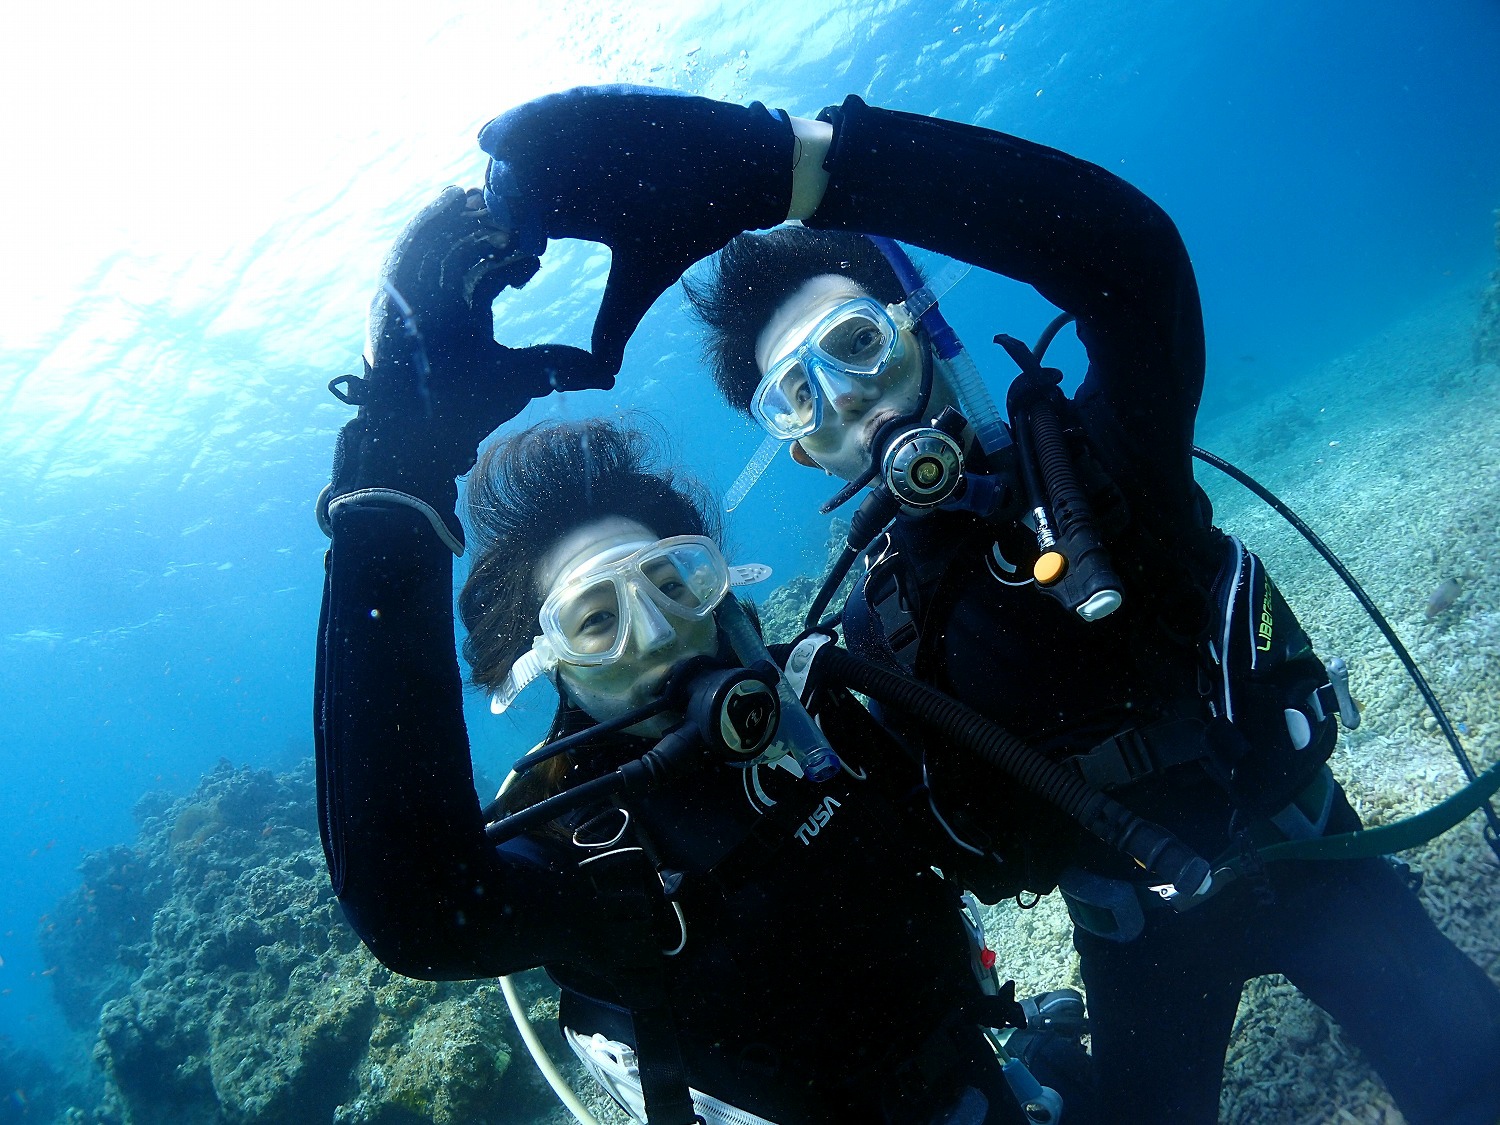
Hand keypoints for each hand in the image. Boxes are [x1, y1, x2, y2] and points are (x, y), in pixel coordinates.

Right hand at [328, 189, 611, 533]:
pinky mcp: (392, 292)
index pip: (492, 271)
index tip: (541, 248)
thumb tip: (611, 373)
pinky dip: (427, 221)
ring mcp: (414, 295)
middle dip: (484, 221)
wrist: (420, 436)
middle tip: (512, 195)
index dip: (515, 256)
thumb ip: (561, 367)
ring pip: (435, 239)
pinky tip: (450, 199)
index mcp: (468, 312)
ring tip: (480, 188)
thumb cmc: (466, 409)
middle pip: (461, 245)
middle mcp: (440, 298)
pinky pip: (409, 245)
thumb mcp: (524, 377)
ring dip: (456, 212)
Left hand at [478, 85, 795, 371]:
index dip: (503, 240)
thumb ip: (615, 321)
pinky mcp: (604, 106)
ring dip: (505, 144)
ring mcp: (585, 137)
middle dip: (500, 194)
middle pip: (514, 179)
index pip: (519, 222)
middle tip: (498, 212)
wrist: (738, 176)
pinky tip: (515, 134)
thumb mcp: (643, 278)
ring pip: (527, 137)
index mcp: (571, 212)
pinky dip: (531, 114)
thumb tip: (603, 373)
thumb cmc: (689, 224)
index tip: (508, 263)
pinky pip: (559, 104)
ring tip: (491, 154)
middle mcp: (570, 173)